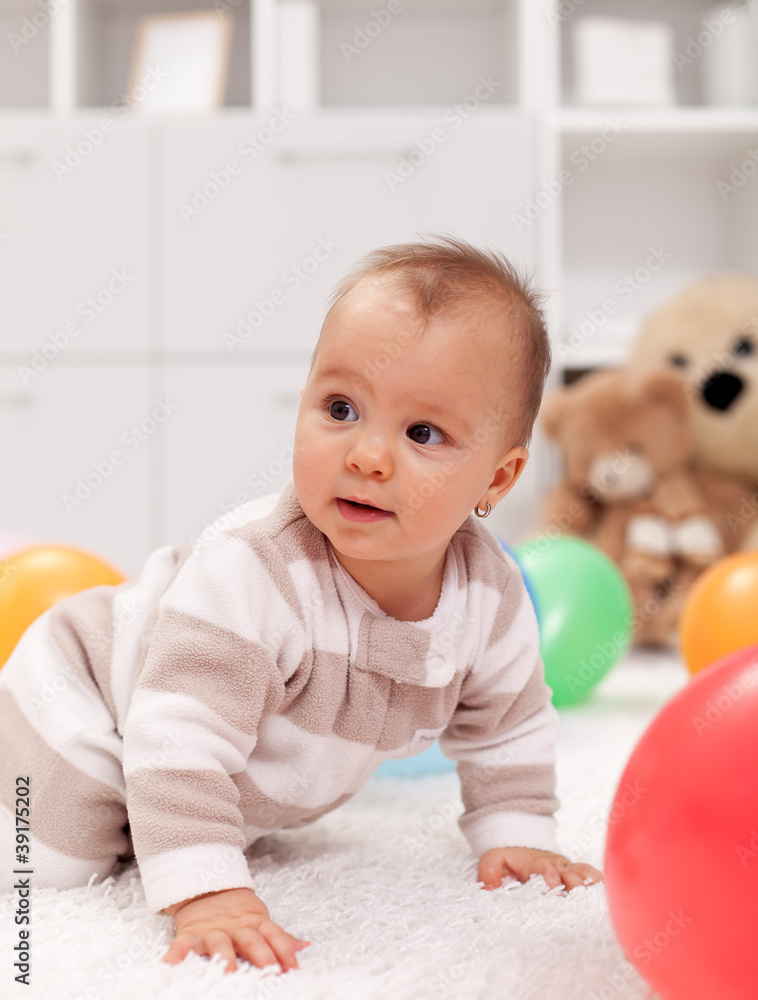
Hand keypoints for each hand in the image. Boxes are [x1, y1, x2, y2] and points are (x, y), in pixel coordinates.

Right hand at [161, 887, 309, 974]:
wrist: (206, 888)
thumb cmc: (237, 914)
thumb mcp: (259, 921)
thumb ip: (278, 938)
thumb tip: (304, 947)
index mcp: (254, 923)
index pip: (273, 933)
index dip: (284, 949)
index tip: (292, 967)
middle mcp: (235, 928)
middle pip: (251, 939)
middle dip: (261, 955)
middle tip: (269, 971)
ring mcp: (212, 931)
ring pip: (220, 943)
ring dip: (225, 957)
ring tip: (228, 972)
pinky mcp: (190, 935)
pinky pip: (181, 946)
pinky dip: (175, 956)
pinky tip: (170, 967)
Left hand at [478, 846, 603, 892]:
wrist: (521, 841)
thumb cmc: (509, 856)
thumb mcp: (493, 859)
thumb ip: (488, 871)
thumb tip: (489, 888)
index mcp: (535, 864)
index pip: (543, 869)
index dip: (548, 876)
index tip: (552, 883)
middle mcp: (555, 865)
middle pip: (567, 874)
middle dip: (573, 882)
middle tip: (577, 891)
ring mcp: (566, 868)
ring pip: (581, 873)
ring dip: (589, 882)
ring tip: (598, 891)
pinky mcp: (575, 872)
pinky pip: (589, 873)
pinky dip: (598, 879)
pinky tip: (607, 888)